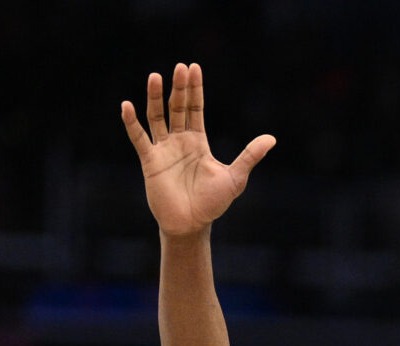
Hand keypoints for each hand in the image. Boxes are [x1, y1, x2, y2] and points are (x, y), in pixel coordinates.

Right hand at [121, 63, 275, 237]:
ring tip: (156, 77)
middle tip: (181, 67)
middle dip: (179, 88)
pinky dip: (132, 123)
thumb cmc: (213, 203)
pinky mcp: (150, 160)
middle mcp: (179, 141)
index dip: (195, 90)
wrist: (192, 224)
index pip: (195, 109)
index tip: (194, 68)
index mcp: (198, 142)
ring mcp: (163, 149)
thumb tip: (272, 138)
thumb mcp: (236, 177)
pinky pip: (139, 138)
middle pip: (177, 108)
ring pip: (157, 117)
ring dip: (155, 98)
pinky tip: (127, 106)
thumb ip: (250, 156)